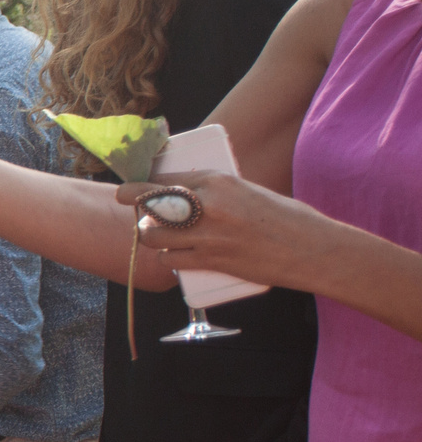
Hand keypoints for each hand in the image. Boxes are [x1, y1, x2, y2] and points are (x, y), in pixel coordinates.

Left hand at [120, 169, 329, 292]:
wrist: (312, 250)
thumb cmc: (286, 219)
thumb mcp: (246, 191)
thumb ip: (214, 193)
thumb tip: (184, 197)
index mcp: (218, 181)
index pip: (164, 179)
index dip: (142, 185)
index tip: (130, 189)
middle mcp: (207, 205)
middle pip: (149, 205)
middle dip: (136, 207)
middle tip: (135, 209)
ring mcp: (207, 235)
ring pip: (152, 235)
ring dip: (150, 236)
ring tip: (158, 234)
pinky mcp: (210, 261)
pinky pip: (170, 260)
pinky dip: (168, 258)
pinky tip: (175, 256)